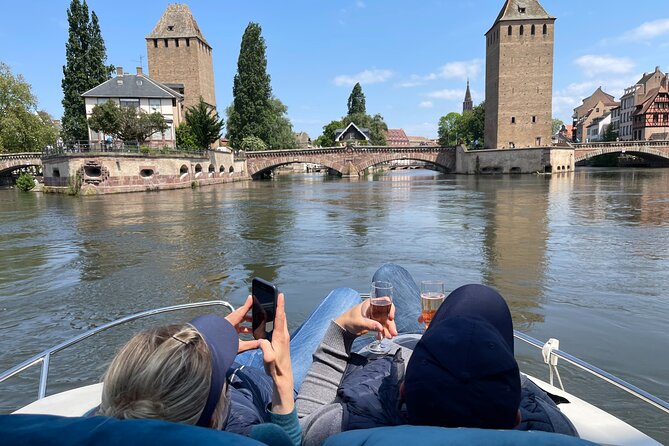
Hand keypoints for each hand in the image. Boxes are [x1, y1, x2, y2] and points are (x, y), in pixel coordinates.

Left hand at [225, 295, 259, 352]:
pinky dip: (243, 328)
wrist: (211, 349)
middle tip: (258, 316)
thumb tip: (260, 343)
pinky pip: (237, 326)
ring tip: (254, 328)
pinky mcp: (226, 330)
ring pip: (239, 321)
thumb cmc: (222, 347)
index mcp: (231, 323)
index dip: (248, 304)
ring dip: (247, 324)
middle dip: (250, 316)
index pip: (242, 311)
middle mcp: (229, 322)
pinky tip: (248, 333)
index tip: (252, 297)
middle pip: (241, 315)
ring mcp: (227, 326)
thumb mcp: (238, 346)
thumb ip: (251, 344)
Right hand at [258, 293, 293, 413]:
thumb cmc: (275, 369)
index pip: (280, 318)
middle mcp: (283, 335)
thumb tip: (262, 342)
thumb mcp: (269, 361)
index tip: (280, 294)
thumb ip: (266, 351)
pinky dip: (275, 318)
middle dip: (278, 304)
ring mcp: (283, 337)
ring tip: (271, 301)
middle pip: (281, 316)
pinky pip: (278, 325)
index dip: (280, 305)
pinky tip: (270, 318)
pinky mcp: (281, 340)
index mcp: (280, 337)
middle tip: (273, 293)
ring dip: (277, 311)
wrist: (283, 377)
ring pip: (280, 320)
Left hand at [335, 299, 397, 338]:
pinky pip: (381, 327)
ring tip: (388, 337)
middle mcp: (374, 309)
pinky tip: (380, 337)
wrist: (343, 329)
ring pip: (386, 322)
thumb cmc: (349, 321)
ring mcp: (375, 316)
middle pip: (387, 314)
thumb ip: (369, 324)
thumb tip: (380, 327)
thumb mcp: (358, 322)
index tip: (391, 317)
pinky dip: (383, 332)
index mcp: (370, 303)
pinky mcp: (374, 324)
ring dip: (388, 329)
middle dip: (391, 324)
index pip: (385, 302)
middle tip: (393, 332)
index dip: (390, 308)